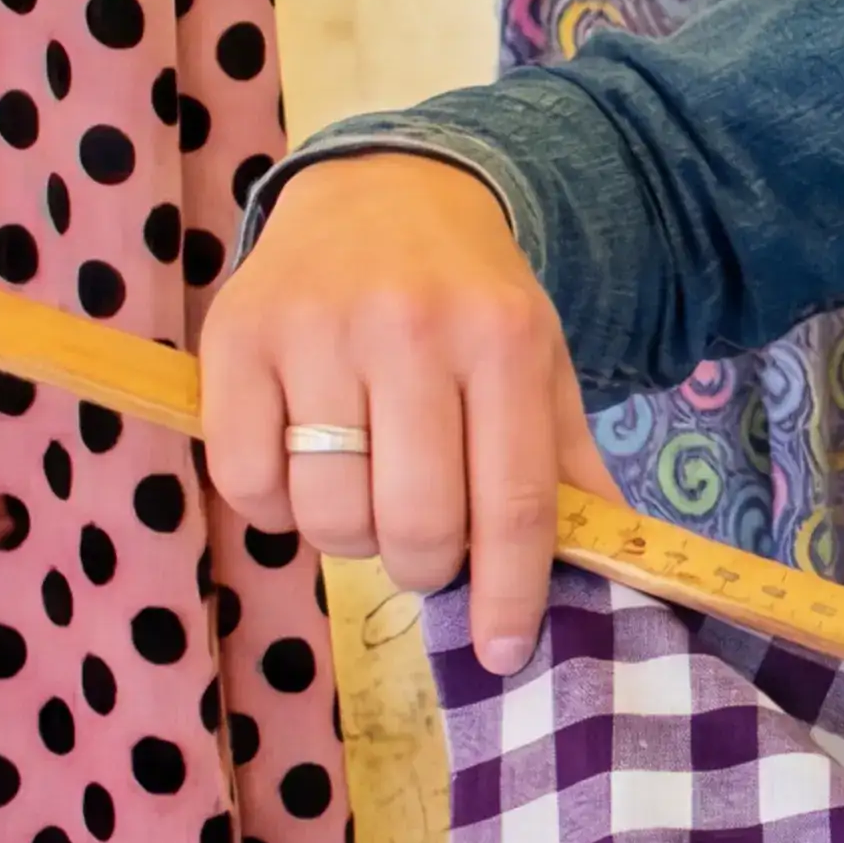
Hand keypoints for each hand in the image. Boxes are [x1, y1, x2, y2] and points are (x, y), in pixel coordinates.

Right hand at [197, 151, 613, 672]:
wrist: (383, 190)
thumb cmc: (472, 299)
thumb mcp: (542, 363)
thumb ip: (567, 465)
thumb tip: (609, 571)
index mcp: (504, 340)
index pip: (514, 502)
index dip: (508, 593)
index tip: (502, 651)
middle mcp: (411, 328)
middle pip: (415, 521)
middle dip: (423, 565)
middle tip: (424, 548)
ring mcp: (316, 331)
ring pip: (327, 513)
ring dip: (349, 536)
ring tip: (366, 494)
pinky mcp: (235, 338)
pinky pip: (246, 484)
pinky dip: (275, 507)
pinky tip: (302, 467)